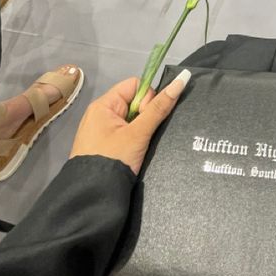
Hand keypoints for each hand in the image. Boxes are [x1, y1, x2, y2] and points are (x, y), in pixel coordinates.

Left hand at [69, 70, 190, 174]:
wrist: (93, 194)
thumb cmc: (115, 158)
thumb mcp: (139, 134)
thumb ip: (159, 108)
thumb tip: (181, 80)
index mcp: (104, 105)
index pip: (135, 85)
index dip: (147, 97)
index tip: (147, 117)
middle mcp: (100, 113)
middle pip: (133, 101)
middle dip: (144, 114)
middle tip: (143, 134)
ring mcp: (100, 129)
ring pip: (130, 118)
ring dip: (140, 127)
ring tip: (140, 143)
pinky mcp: (103, 144)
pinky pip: (123, 131)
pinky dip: (133, 137)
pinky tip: (135, 150)